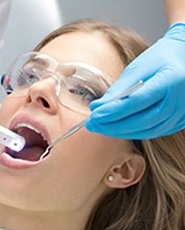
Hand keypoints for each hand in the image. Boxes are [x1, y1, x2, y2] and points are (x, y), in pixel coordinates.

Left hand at [86, 23, 184, 138]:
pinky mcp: (178, 122)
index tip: (94, 115)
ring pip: (146, 131)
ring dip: (120, 132)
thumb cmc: (160, 59)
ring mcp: (180, 114)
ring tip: (100, 127)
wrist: (184, 59)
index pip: (136, 102)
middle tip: (91, 124)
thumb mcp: (138, 67)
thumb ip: (119, 89)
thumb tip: (98, 107)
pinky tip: (116, 129)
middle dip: (112, 125)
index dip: (112, 111)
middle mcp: (178, 101)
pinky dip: (132, 132)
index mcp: (170, 81)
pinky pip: (153, 132)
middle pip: (141, 121)